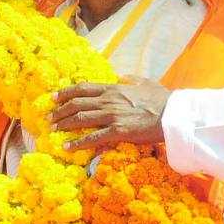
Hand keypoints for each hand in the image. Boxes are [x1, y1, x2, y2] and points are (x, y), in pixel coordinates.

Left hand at [53, 81, 170, 150]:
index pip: (82, 89)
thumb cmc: (162, 99)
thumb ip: (130, 79)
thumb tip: (122, 77)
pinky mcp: (118, 131)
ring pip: (80, 119)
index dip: (65, 93)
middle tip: (49, 117)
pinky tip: (67, 146)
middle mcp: (108, 101)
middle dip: (59, 111)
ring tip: (53, 129)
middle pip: (76, 104)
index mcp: (113, 89)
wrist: (174, 114)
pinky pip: (93, 137)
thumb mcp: (145, 83)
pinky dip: (77, 142)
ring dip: (63, 124)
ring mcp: (112, 115)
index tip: (53, 98)